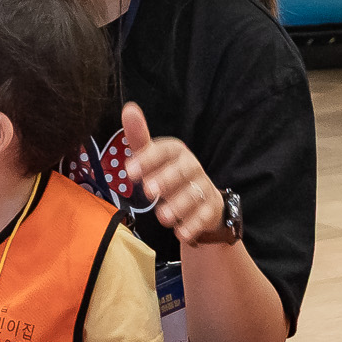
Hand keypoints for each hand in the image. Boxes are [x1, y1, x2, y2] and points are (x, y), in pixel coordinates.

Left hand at [122, 102, 229, 244]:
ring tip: (162, 217)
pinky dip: (193, 226)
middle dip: (165, 181)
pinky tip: (181, 233)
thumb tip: (129, 108)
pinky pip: (205, 216)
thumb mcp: (150, 156)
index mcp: (176, 151)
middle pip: (182, 171)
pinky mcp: (212, 208)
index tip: (129, 172)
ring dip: (178, 206)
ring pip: (194, 195)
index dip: (147, 160)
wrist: (196, 201)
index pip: (163, 151)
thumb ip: (139, 136)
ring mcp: (205, 187)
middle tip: (148, 192)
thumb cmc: (166, 174)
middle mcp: (192, 166)